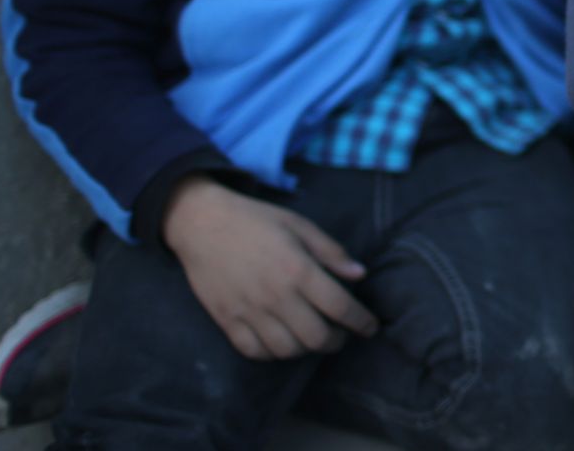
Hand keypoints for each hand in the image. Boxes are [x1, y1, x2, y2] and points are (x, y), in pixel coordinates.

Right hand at [162, 175, 379, 360]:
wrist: (202, 223)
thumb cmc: (256, 220)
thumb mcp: (301, 226)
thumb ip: (332, 252)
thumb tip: (360, 275)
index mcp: (298, 270)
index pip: (340, 307)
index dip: (361, 321)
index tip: (370, 327)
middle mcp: (276, 296)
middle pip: (316, 337)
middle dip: (336, 341)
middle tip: (341, 334)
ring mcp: (249, 311)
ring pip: (287, 350)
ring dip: (306, 349)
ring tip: (313, 338)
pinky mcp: (226, 320)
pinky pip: (254, 351)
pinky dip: (273, 353)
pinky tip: (283, 342)